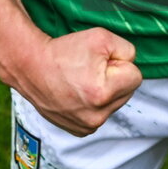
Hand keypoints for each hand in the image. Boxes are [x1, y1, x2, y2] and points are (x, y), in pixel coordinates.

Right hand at [16, 27, 141, 135]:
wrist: (32, 67)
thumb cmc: (64, 51)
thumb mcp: (101, 37)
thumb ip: (126, 50)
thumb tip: (132, 64)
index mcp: (103, 93)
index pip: (135, 76)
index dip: (120, 63)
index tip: (100, 60)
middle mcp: (96, 116)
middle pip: (127, 92)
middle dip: (114, 78)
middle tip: (90, 68)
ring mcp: (87, 126)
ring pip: (114, 103)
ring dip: (105, 91)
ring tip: (81, 80)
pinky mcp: (80, 131)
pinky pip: (101, 114)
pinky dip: (94, 103)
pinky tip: (77, 93)